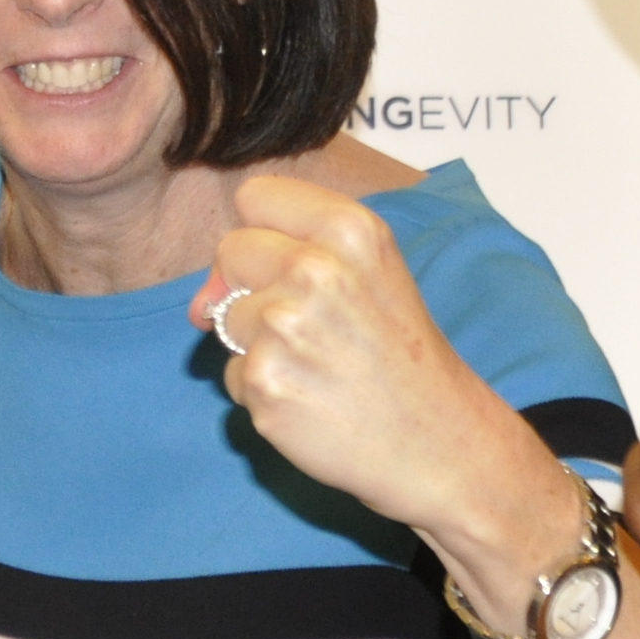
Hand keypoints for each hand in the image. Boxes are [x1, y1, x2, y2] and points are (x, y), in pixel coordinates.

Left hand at [191, 173, 576, 611]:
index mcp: (349, 230)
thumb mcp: (372, 275)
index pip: (255, 197)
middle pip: (230, 252)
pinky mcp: (264, 381)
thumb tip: (202, 299)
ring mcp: (283, 326)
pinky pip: (231, 375)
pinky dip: (261, 392)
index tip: (288, 265)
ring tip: (315, 368)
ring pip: (224, 319)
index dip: (264, 233)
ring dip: (256, 346)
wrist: (438, 442)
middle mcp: (314, 268)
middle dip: (251, 287)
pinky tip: (309, 400)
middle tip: (307, 327)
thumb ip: (291, 253)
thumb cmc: (401, 359)